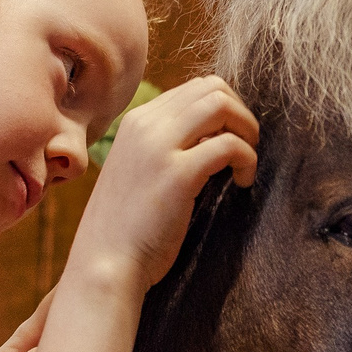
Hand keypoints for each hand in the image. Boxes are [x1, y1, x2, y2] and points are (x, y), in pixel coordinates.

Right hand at [71, 76, 258, 288]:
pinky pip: (229, 145)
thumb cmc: (126, 228)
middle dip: (240, 113)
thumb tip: (210, 136)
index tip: (229, 139)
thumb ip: (165, 147)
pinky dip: (247, 159)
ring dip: (246, 129)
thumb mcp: (138, 171)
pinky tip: (243, 182)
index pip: (192, 89)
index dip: (222, 110)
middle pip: (212, 88)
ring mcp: (160, 146)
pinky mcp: (178, 174)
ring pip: (221, 105)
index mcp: (135, 122)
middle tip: (245, 147)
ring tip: (245, 162)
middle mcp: (145, 125)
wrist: (105, 264)